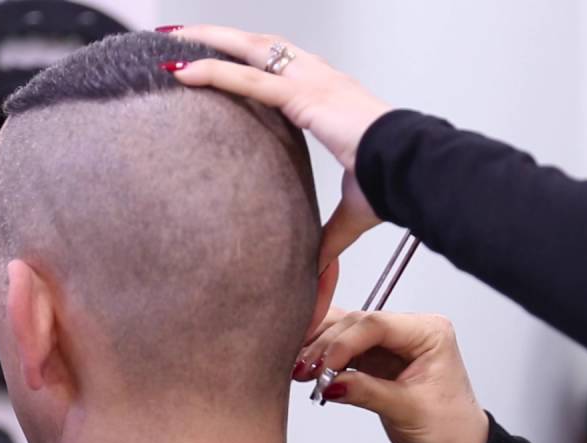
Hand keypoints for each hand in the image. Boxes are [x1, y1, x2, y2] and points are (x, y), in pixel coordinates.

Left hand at [167, 25, 389, 265]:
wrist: (413, 173)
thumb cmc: (396, 183)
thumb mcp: (355, 211)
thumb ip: (331, 234)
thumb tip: (317, 263)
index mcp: (334, 98)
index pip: (284, 69)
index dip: (252, 61)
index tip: (225, 60)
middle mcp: (322, 80)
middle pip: (262, 46)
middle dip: (222, 37)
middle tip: (186, 35)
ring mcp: (314, 83)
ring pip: (251, 50)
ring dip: (210, 41)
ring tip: (172, 41)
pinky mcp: (305, 97)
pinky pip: (250, 79)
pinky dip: (213, 71)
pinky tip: (183, 70)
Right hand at [293, 309, 488, 442]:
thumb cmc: (450, 429)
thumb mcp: (408, 410)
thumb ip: (367, 391)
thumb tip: (330, 382)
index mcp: (429, 332)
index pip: (377, 324)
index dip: (344, 343)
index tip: (322, 367)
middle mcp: (410, 330)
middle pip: (357, 325)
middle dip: (327, 347)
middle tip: (304, 371)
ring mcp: (391, 344)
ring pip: (345, 333)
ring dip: (320, 349)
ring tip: (298, 369)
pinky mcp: (376, 360)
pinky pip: (345, 351)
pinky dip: (325, 359)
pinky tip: (305, 368)